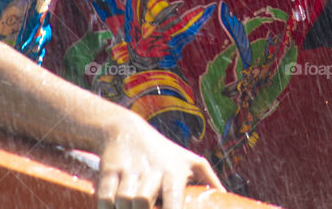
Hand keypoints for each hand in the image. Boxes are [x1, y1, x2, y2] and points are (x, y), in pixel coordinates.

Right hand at [96, 115, 223, 208]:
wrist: (126, 130)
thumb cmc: (164, 153)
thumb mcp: (189, 161)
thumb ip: (208, 179)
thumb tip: (227, 196)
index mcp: (173, 171)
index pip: (172, 196)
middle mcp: (151, 170)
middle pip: (141, 201)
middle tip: (146, 208)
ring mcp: (128, 170)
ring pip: (123, 201)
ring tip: (130, 208)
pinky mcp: (109, 170)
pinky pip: (105, 198)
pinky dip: (106, 207)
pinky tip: (114, 207)